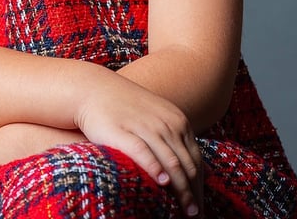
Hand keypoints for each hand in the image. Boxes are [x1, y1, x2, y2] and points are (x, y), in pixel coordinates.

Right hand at [75, 72, 202, 216]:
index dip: (200, 186)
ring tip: (184, 211)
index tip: (201, 206)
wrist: (94, 90)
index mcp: (177, 120)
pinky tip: (162, 183)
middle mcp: (165, 123)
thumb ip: (177, 140)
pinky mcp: (122, 131)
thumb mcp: (158, 118)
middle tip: (195, 215)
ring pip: (171, 162)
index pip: (196, 160)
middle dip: (193, 194)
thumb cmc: (127, 110)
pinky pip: (144, 152)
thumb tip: (202, 172)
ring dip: (181, 190)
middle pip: (186, 165)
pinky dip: (155, 168)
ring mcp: (144, 126)